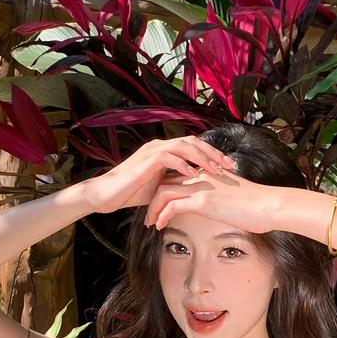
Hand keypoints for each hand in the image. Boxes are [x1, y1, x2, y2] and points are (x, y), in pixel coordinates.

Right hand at [86, 135, 236, 216]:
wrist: (106, 195)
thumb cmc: (131, 193)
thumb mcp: (161, 188)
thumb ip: (177, 184)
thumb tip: (197, 191)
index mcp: (165, 151)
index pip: (194, 146)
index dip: (213, 155)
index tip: (229, 166)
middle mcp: (160, 146)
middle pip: (194, 142)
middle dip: (214, 153)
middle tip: (230, 165)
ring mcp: (152, 151)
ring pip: (184, 146)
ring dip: (202, 157)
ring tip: (216, 170)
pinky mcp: (145, 160)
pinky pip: (168, 157)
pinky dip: (183, 165)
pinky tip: (193, 175)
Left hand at [143, 164, 281, 235]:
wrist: (269, 205)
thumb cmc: (258, 204)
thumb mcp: (235, 196)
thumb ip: (222, 196)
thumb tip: (221, 206)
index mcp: (208, 174)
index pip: (178, 176)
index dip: (164, 190)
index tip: (159, 205)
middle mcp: (201, 177)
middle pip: (165, 181)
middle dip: (153, 198)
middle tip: (149, 214)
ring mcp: (201, 187)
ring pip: (163, 192)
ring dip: (153, 208)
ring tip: (150, 222)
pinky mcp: (203, 201)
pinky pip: (173, 205)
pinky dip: (162, 215)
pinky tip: (160, 226)